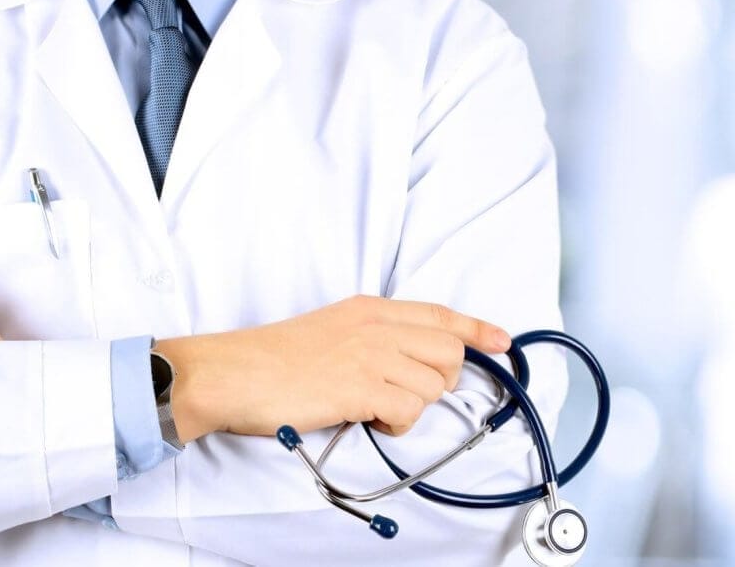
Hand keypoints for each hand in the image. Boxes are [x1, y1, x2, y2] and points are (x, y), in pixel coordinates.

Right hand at [158, 295, 510, 442]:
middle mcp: (378, 326)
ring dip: (411, 406)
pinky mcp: (361, 386)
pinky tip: (367, 418)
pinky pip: (410, 411)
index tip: (502, 341)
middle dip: (439, 380)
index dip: (477, 329)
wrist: (232, 372)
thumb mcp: (332, 330)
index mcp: (371, 309)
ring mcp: (371, 355)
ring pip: (433, 386)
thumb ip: (374, 338)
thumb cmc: (275, 358)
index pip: (440, 315)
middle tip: (403, 392)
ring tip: (373, 407)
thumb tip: (411, 364)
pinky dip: (396, 424)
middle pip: (449, 354)